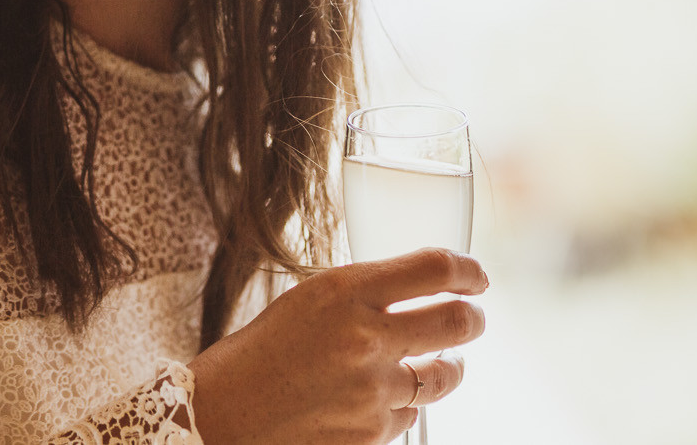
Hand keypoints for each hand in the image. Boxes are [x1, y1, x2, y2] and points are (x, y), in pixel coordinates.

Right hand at [187, 248, 487, 444]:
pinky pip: (410, 414)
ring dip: (448, 367)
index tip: (476, 276)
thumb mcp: (306, 302)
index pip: (434, 268)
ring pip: (444, 375)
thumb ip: (359, 296)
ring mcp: (374, 391)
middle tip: (471, 318)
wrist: (220, 415)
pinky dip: (402, 405)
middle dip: (472, 318)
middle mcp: (366, 337)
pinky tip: (377, 398)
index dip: (467, 270)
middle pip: (457, 321)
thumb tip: (414, 293)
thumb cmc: (256, 354)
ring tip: (443, 363)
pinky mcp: (373, 434)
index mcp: (344, 291)